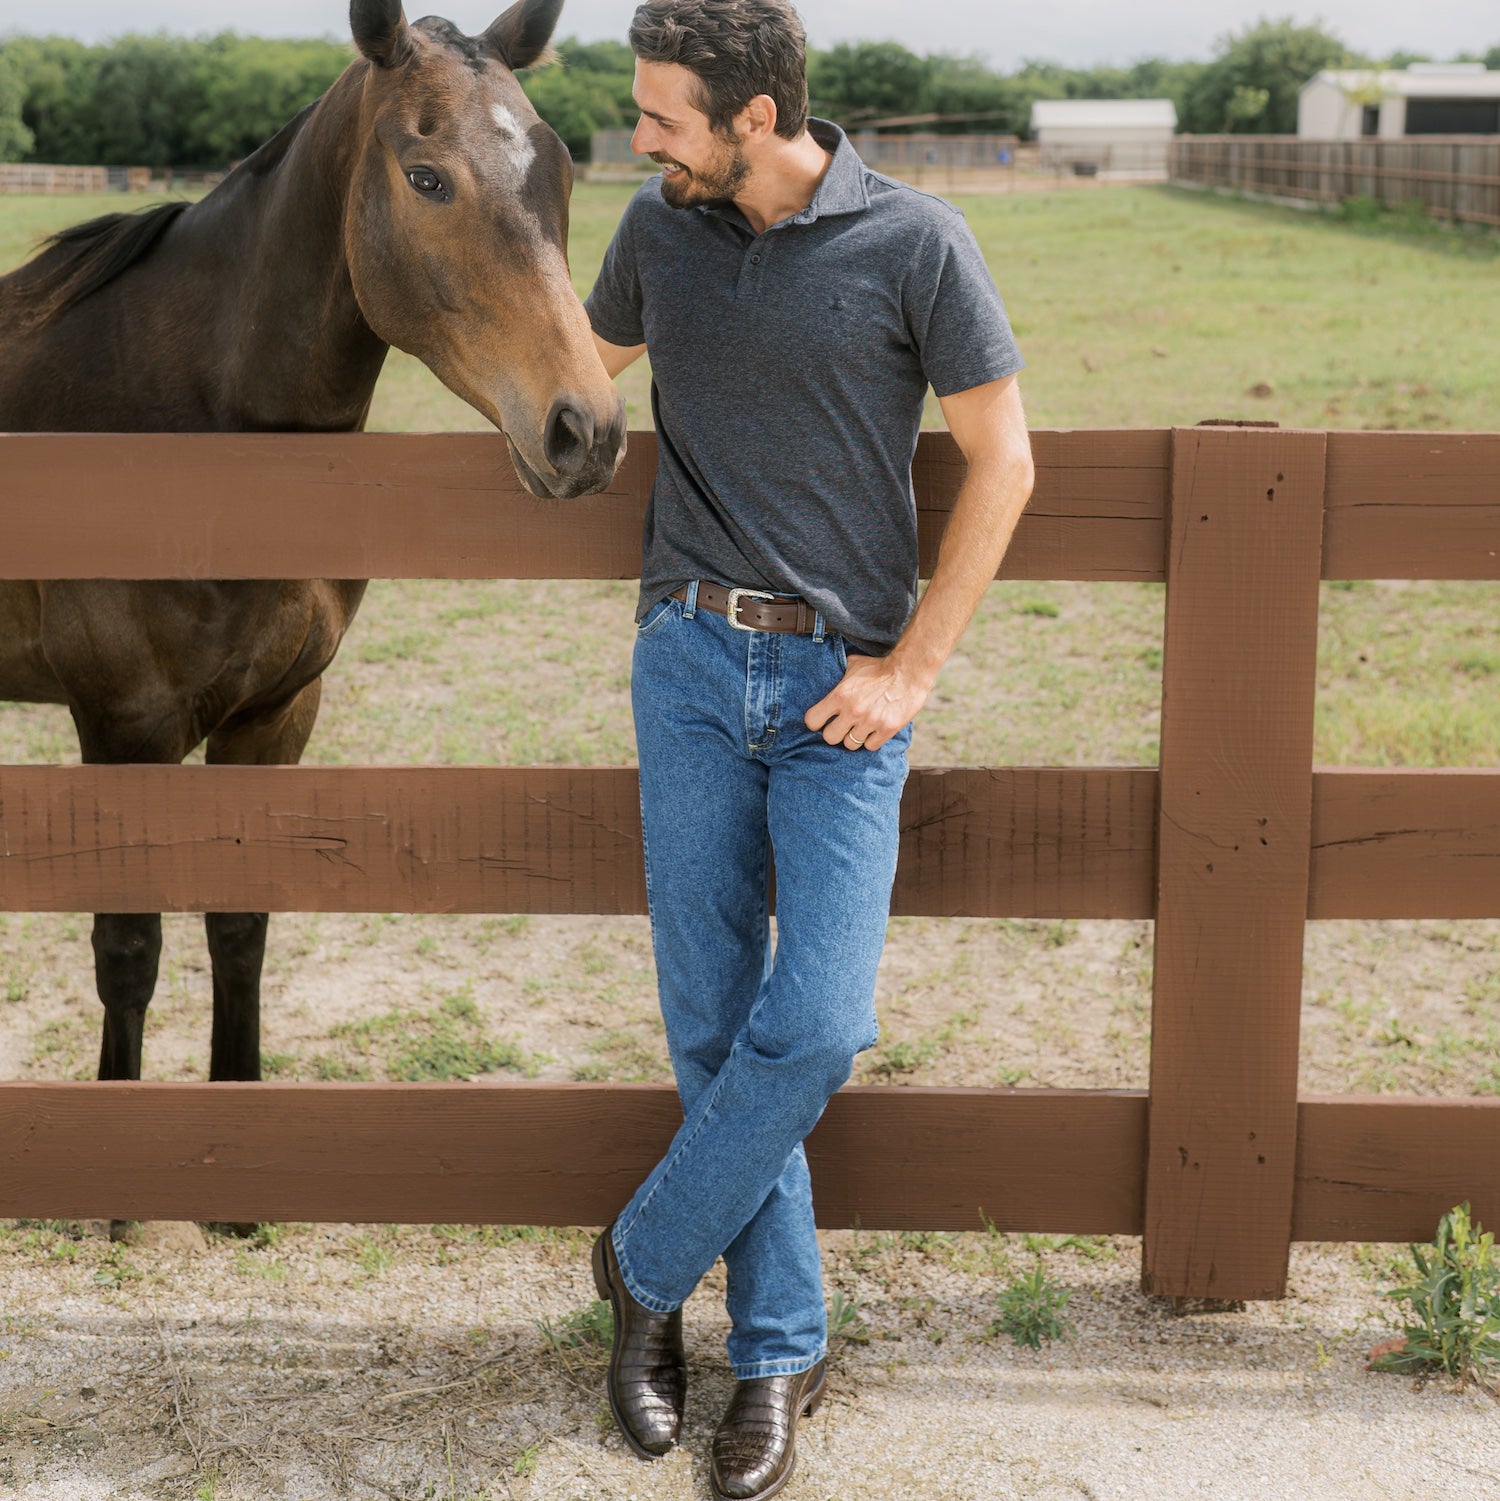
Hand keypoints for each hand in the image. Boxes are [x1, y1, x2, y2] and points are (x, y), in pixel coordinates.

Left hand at [804, 653, 932, 752]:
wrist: (909, 671)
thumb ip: (838, 676)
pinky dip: (872, 740)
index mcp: (839, 695)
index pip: (812, 721)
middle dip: (835, 733)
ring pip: (850, 745)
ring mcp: (870, 721)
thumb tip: (827, 676)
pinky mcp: (887, 729)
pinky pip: (870, 746)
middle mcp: (852, 711)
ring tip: (861, 727)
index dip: (816, 722)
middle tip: (843, 726)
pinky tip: (875, 729)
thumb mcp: (853, 665)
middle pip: (830, 738)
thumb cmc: (879, 667)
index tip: (823, 720)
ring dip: (854, 737)